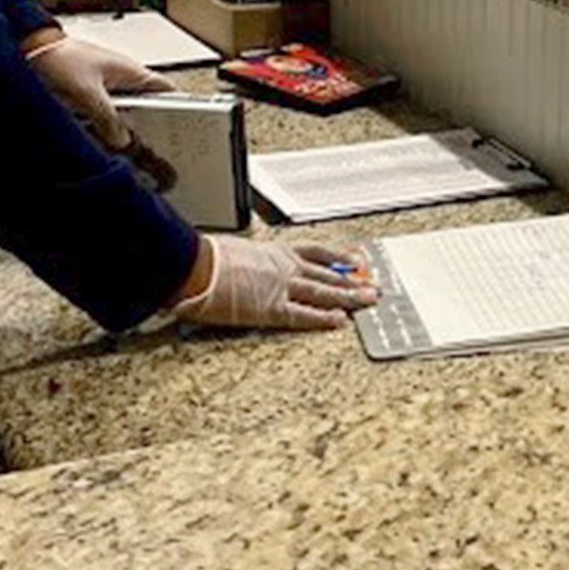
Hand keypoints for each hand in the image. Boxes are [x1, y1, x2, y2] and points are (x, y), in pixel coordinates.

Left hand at [24, 32, 172, 149]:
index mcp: (131, 71)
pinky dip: (106, 123)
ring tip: (125, 143)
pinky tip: (102, 135)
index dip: (179, 106)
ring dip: (124, 124)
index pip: (166, 89)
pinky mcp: (90, 90)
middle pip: (147, 104)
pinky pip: (106, 110)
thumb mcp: (88, 95)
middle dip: (150, 123)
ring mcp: (107, 83)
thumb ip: (108, 120)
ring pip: (125, 109)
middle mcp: (122, 76)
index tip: (184, 125)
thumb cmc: (59, 59)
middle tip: (152, 144)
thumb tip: (122, 141)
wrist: (32, 49)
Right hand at [171, 235, 378, 330]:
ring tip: (368, 301)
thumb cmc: (205, 257)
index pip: (315, 253)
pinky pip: (303, 315)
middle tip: (372, 284)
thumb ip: (246, 258)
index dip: (337, 257)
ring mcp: (281, 287)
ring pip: (323, 292)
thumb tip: (239, 262)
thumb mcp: (233, 249)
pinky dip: (322, 318)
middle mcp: (284, 267)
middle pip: (326, 273)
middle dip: (352, 280)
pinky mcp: (271, 309)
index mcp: (274, 251)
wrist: (195, 265)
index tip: (354, 259)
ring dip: (348, 296)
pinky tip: (339, 320)